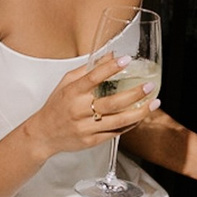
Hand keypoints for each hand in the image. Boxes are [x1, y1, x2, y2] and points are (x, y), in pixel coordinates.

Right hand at [31, 53, 162, 157]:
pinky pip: (115, 133)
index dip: (110, 68)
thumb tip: (109, 55)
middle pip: (112, 102)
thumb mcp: (66, 83)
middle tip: (149, 85)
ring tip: (154, 103)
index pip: (92, 77)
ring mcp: (85, 127)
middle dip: (134, 93)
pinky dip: (130, 124)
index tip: (126, 59)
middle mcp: (79, 110)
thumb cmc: (56, 106)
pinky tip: (140, 116)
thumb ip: (87, 70)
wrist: (43, 135)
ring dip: (139, 112)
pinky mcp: (91, 141)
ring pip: (118, 120)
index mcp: (72, 92)